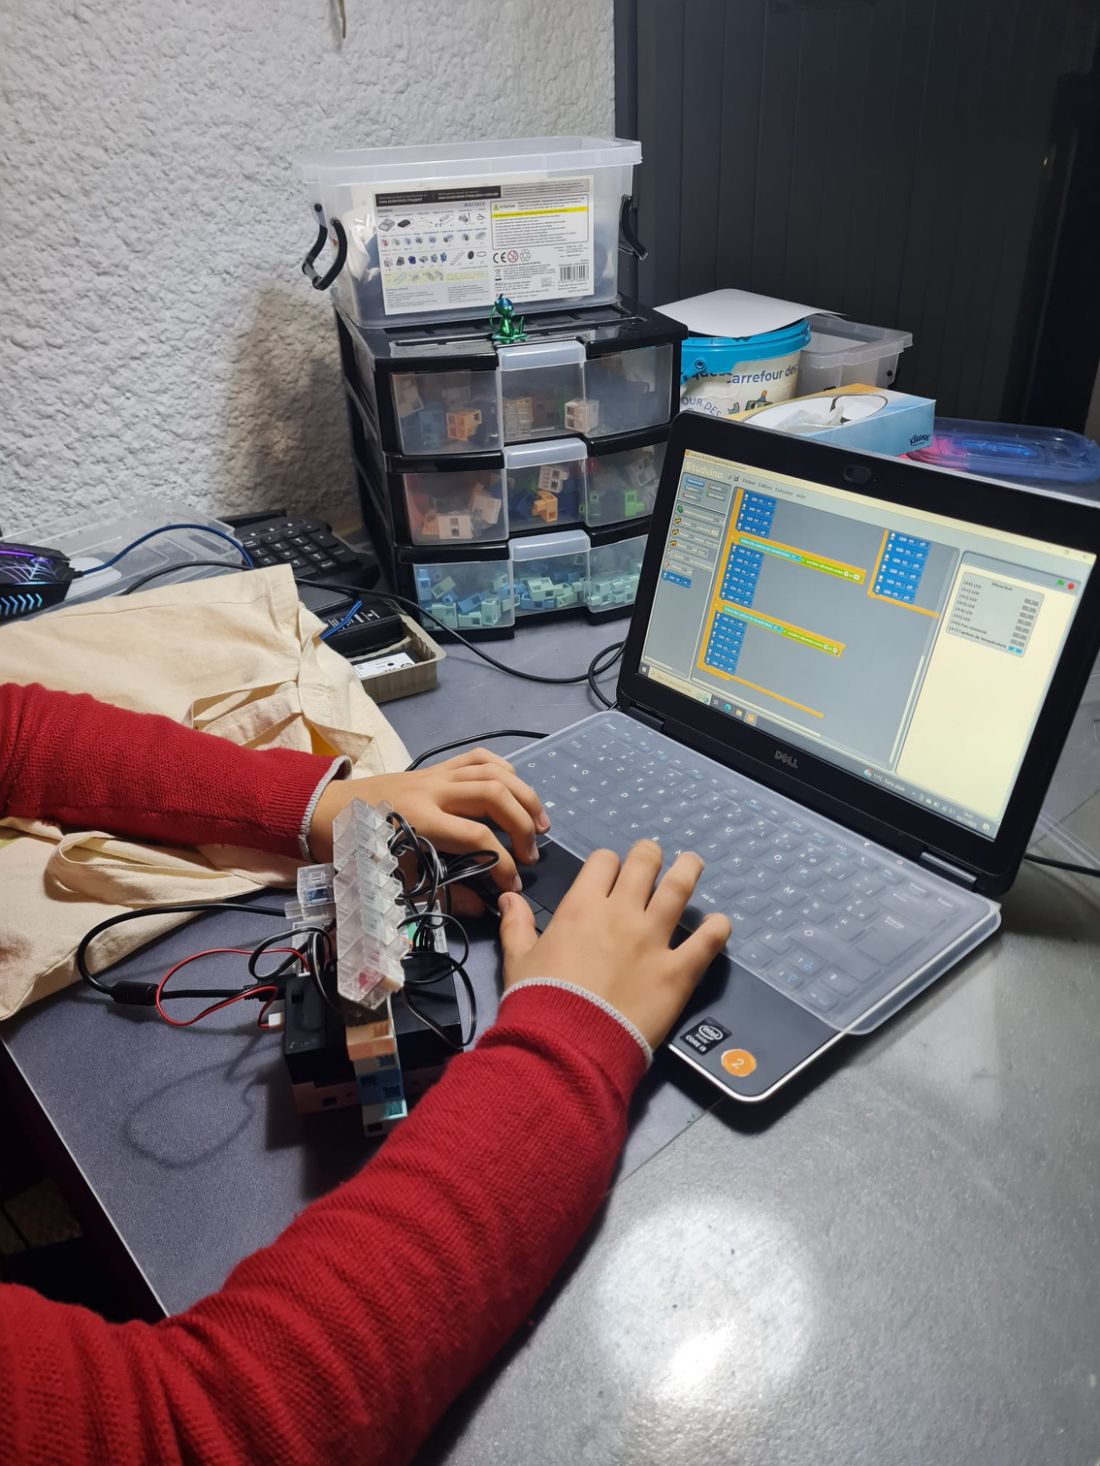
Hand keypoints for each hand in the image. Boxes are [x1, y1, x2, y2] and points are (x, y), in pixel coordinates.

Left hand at [309, 748, 548, 898]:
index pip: (478, 839)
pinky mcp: (435, 766)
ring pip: (493, 771)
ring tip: (540, 822)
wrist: (325, 810)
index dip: (503, 864)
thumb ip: (440, 894)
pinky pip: (477, 757)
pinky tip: (516, 788)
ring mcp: (436, 774)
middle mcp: (433, 791)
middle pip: (494, 795)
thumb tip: (480, 906)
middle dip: (523, 824)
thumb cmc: (357, 848)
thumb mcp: (394, 879)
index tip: (514, 883)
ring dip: (524, 795)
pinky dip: (503, 768)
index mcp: (421, 821)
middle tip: (533, 853)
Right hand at [497, 840, 731, 1049]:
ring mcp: (654, 939)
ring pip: (679, 888)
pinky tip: (720, 923)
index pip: (604, 862)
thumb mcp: (518, 959)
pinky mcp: (678, 970)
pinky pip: (707, 940)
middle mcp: (622, 912)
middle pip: (644, 863)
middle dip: (650, 855)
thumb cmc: (538, 1000)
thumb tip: (508, 896)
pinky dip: (717, 928)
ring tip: (693, 863)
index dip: (609, 863)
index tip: (611, 873)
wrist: (567, 1045)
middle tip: (656, 859)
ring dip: (688, 871)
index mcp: (583, 906)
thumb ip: (516, 924)